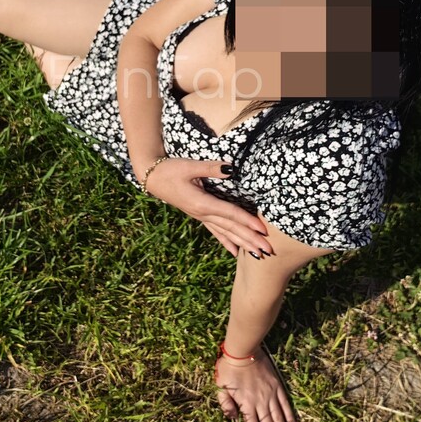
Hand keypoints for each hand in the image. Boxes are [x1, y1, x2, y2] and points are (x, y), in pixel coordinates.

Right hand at [143, 157, 271, 257]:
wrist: (151, 178)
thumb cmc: (170, 170)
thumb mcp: (190, 166)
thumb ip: (211, 168)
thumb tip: (230, 168)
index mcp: (202, 203)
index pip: (230, 214)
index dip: (248, 222)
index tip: (263, 230)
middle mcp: (203, 213)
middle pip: (231, 228)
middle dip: (251, 240)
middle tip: (268, 251)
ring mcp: (200, 216)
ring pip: (225, 233)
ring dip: (243, 244)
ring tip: (258, 255)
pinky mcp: (198, 215)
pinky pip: (215, 231)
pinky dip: (226, 241)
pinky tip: (235, 252)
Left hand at [215, 346, 296, 421]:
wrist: (244, 349)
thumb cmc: (229, 368)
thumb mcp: (220, 386)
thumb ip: (225, 404)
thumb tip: (233, 419)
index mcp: (245, 404)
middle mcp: (260, 402)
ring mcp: (270, 395)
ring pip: (279, 419)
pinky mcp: (277, 386)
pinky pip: (285, 404)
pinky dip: (290, 417)